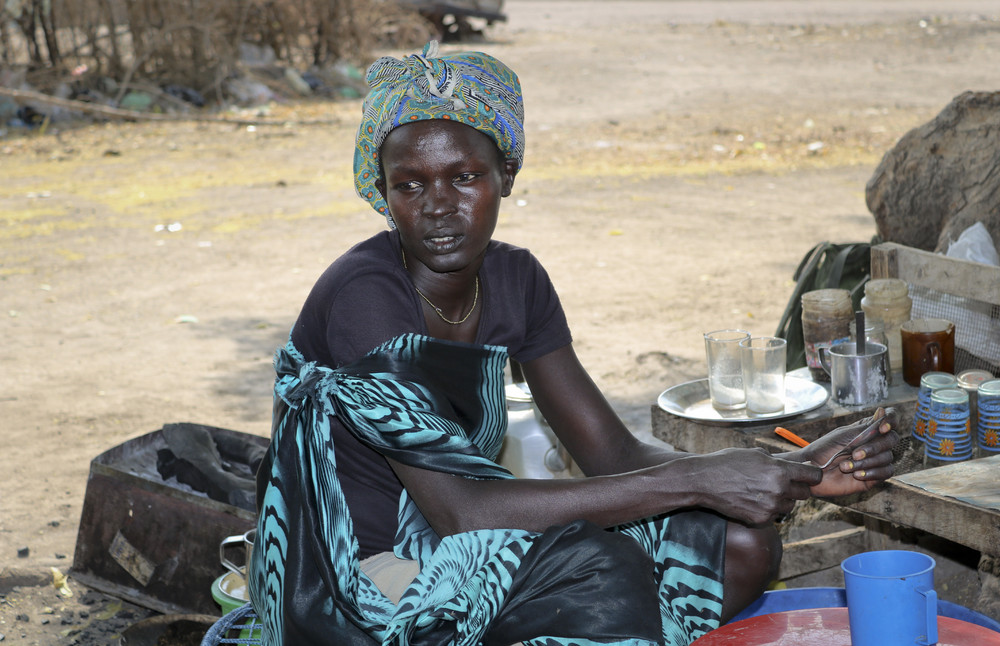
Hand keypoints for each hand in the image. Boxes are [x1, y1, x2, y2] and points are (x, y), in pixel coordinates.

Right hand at [682, 448, 821, 525]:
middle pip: (804, 494)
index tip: (807, 476)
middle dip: (796, 488)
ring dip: (782, 500)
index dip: (811, 475)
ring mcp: (770, 507)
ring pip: (789, 506)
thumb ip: (778, 462)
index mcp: (780, 471)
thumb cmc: (728, 462)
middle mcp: (779, 490)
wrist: (705, 480)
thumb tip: (795, 467)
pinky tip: (753, 501)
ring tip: (763, 492)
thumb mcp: (755, 454)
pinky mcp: (761, 519)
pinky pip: (774, 516)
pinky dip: (767, 510)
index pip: (813, 476)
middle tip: (781, 484)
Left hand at [789, 407, 898, 497]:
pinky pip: (886, 472)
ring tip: (845, 466)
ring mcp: (875, 460)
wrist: (813, 472)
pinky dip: (873, 472)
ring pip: (887, 457)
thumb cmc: (824, 450)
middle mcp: (874, 444)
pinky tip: (857, 474)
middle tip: (854, 454)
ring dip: (867, 462)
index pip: (890, 420)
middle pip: (892, 440)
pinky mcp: (874, 477)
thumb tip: (883, 411)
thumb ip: (866, 427)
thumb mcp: (844, 435)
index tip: (882, 428)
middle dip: (874, 447)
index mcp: (867, 430)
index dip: (891, 421)